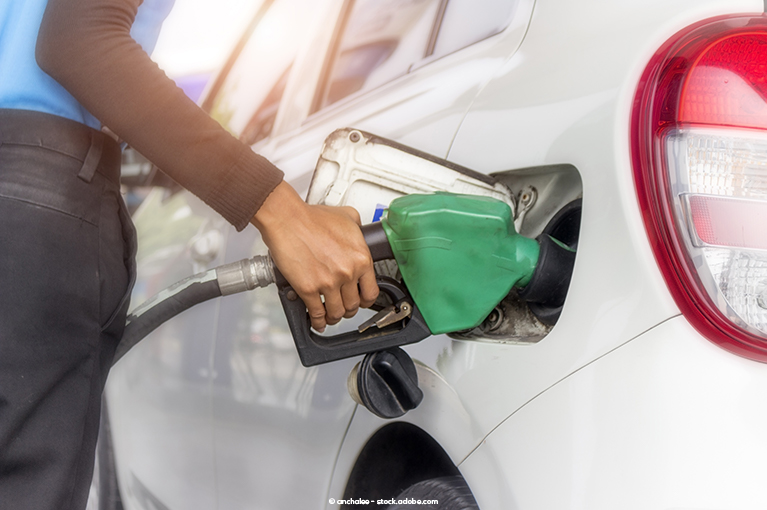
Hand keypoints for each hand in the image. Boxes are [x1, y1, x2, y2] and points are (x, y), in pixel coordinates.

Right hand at [251, 181, 378, 331]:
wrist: (287, 219)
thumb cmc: (311, 217)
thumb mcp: (347, 216)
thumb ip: (358, 229)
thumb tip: (360, 235)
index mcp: (361, 258)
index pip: (371, 291)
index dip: (366, 300)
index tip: (361, 301)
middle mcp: (348, 273)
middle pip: (353, 305)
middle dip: (348, 309)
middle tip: (343, 307)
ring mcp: (328, 283)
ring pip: (337, 312)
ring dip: (334, 317)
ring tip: (330, 315)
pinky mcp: (308, 289)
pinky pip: (317, 313)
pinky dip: (318, 321)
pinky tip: (318, 322)